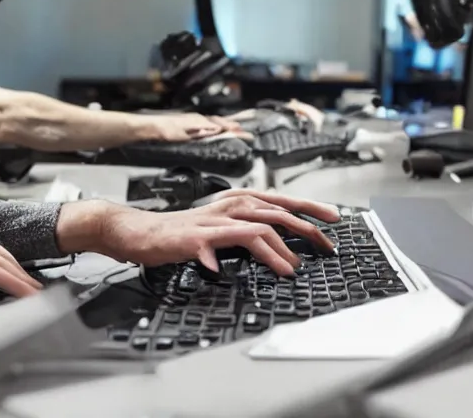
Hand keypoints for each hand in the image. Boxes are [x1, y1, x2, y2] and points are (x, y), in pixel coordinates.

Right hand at [101, 190, 339, 276]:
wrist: (140, 231)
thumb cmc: (179, 232)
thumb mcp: (220, 227)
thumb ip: (246, 231)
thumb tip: (279, 242)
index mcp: (236, 202)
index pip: (280, 201)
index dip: (309, 208)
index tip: (332, 218)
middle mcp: (227, 208)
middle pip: (276, 213)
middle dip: (305, 230)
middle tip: (325, 246)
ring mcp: (210, 223)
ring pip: (254, 229)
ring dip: (276, 251)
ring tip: (289, 270)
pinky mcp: (192, 239)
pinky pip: (212, 248)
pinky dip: (218, 261)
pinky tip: (220, 271)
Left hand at [149, 113, 249, 141]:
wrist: (151, 128)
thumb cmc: (165, 131)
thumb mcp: (184, 134)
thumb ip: (202, 131)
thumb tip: (218, 130)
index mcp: (200, 121)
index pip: (221, 126)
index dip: (233, 130)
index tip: (244, 133)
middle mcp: (198, 118)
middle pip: (219, 122)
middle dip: (232, 125)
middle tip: (244, 130)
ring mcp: (193, 120)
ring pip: (214, 121)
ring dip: (225, 125)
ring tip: (234, 127)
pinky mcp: (188, 123)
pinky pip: (207, 123)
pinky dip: (215, 125)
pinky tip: (214, 128)